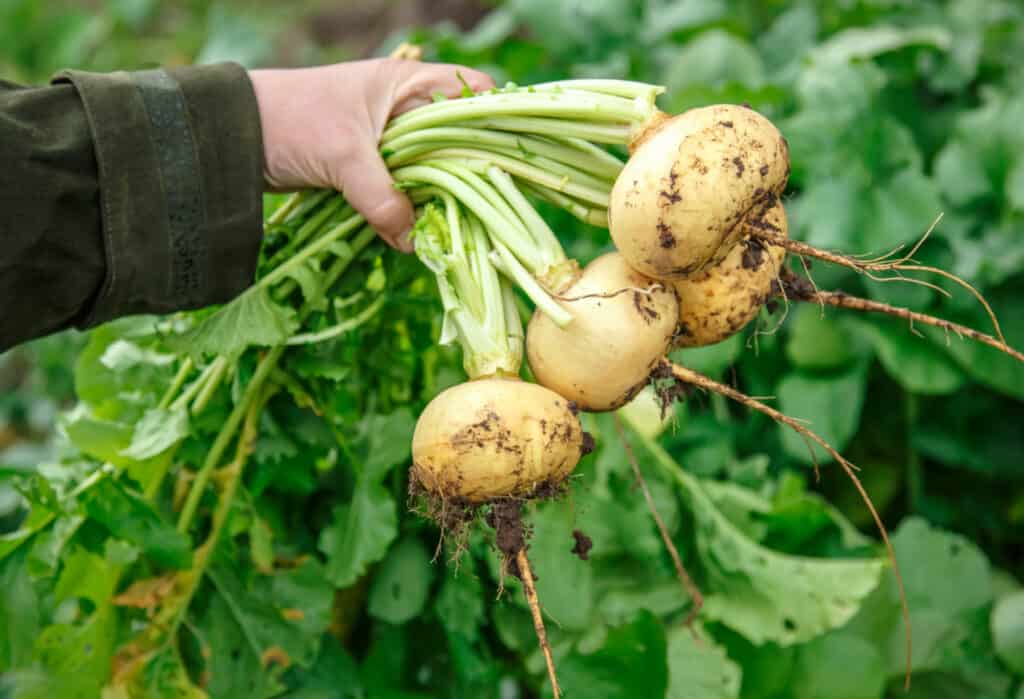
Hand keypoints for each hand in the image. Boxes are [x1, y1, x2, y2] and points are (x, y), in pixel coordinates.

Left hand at [249, 59, 493, 250]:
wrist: (232, 137)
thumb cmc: (292, 122)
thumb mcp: (344, 158)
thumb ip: (383, 199)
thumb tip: (413, 242)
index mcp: (408, 84)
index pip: (472, 93)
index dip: (493, 122)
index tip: (505, 161)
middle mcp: (405, 109)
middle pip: (457, 141)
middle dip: (468, 174)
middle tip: (483, 207)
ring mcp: (388, 141)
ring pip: (431, 171)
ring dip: (436, 198)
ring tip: (452, 225)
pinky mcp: (370, 169)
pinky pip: (404, 190)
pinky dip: (410, 209)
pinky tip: (419, 231)